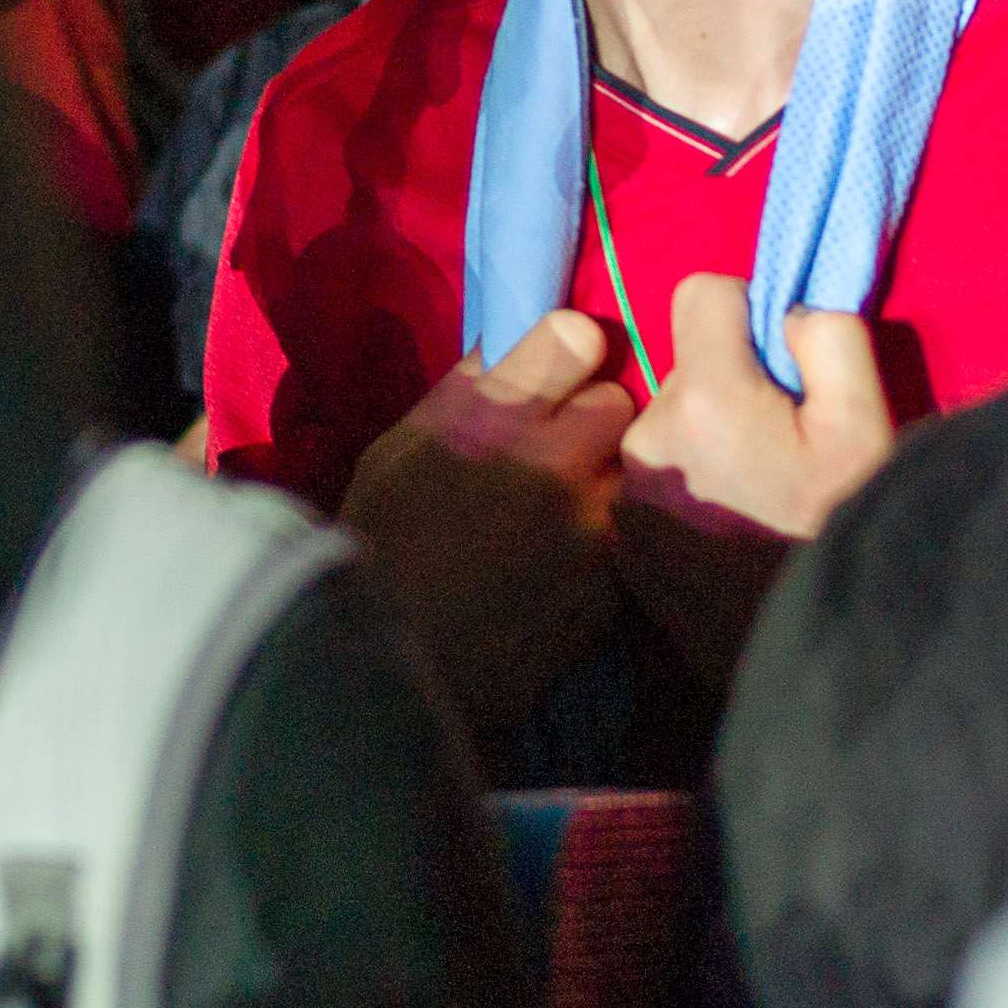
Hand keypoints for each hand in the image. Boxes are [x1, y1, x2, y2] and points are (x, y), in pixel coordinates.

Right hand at [338, 312, 628, 737]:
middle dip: (591, 423)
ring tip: (558, 517)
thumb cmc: (378, 550)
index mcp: (492, 416)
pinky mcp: (613, 584)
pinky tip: (563, 566)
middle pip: (617, 403)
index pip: (577, 337)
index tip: (557, 377)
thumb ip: (461, 394)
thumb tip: (510, 347)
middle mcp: (553, 459)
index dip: (567, 356)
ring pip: (629, 472)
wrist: (393, 670)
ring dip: (603, 485)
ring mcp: (591, 526)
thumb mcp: (394, 452)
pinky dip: (607, 546)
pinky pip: (629, 538)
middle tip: (559, 455)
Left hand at [600, 283, 897, 695]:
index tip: (779, 366)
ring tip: (752, 500)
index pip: (699, 293)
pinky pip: (653, 481)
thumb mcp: (863, 427)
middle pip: (684, 368)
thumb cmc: (843, 529)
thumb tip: (787, 309)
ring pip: (666, 426)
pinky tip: (725, 535)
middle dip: (726, 389)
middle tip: (774, 453)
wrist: (816, 652)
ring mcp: (628, 495)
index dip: (746, 315)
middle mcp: (647, 438)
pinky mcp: (624, 541)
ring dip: (705, 444)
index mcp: (704, 398)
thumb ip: (829, 340)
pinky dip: (686, 493)